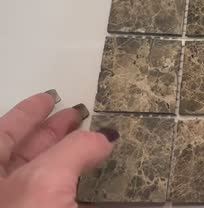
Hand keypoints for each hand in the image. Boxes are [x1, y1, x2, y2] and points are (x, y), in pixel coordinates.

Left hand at [0, 90, 116, 207]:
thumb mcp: (46, 179)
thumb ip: (76, 149)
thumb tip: (104, 136)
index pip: (6, 130)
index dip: (29, 111)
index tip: (49, 97)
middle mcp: (4, 190)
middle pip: (28, 152)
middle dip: (54, 132)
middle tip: (76, 116)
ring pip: (47, 177)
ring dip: (71, 159)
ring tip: (94, 144)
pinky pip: (63, 198)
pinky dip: (81, 186)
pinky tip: (98, 182)